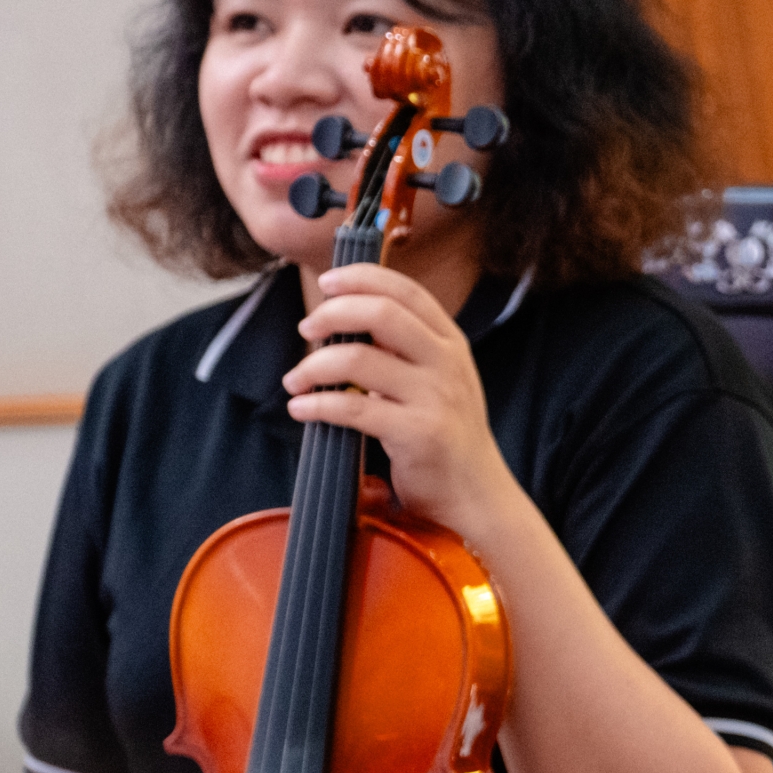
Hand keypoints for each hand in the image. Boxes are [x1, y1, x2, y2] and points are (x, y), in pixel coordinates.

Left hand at [285, 263, 521, 539]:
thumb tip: (346, 319)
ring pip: (359, 358)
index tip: (327, 282)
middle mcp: (448, 363)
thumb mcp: (437, 380)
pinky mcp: (420, 433)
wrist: (476, 494)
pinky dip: (317, 405)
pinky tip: (302, 409)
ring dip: (313, 366)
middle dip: (332, 314)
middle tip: (307, 330)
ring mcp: (436, 398)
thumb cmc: (445, 435)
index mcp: (451, 343)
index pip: (406, 291)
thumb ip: (404, 349)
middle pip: (381, 313)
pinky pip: (354, 408)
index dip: (362, 278)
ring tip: (295, 380)